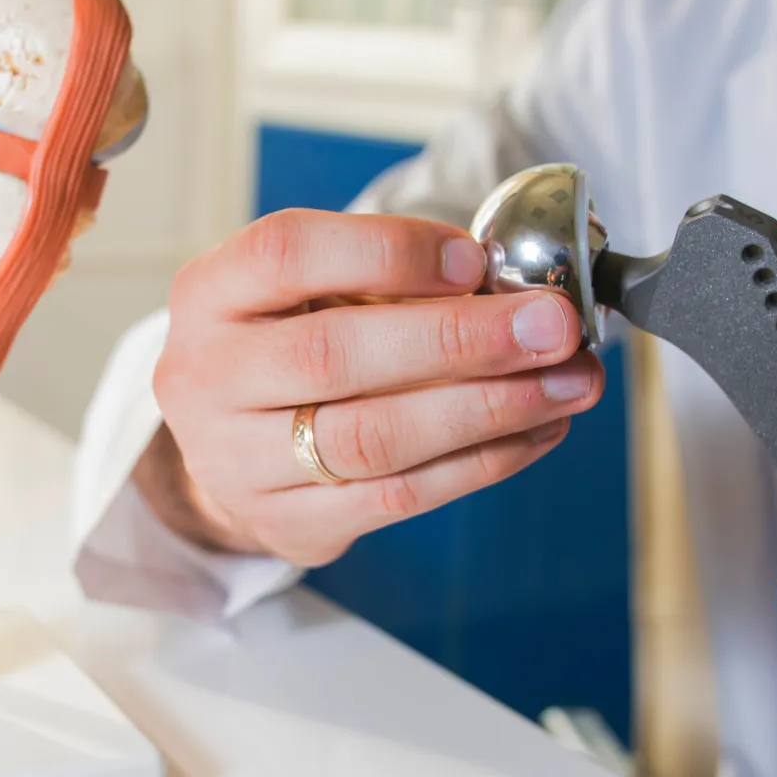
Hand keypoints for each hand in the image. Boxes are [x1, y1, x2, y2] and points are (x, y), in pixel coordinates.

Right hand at [151, 209, 601, 565]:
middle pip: (334, 356)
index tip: (476, 260)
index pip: (288, 255)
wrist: (226, 450)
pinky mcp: (288, 523)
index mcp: (210, 293)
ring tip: (568, 382)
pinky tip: (538, 430)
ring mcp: (238, 460)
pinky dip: (482, 462)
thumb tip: (511, 287)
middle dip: (460, 339)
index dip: (388, 252)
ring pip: (373, 437)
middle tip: (552, 327)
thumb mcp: (310, 290)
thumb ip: (391, 278)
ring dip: (488, 409)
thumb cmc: (288, 344)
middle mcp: (208, 375)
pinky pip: (398, 497)